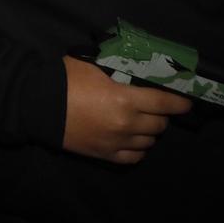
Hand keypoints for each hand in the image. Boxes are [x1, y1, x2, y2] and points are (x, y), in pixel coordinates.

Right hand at [62, 56, 191, 163]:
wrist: (37, 106)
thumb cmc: (65, 81)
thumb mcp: (92, 65)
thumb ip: (117, 67)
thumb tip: (134, 65)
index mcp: (125, 100)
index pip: (165, 103)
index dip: (180, 102)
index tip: (186, 102)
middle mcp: (127, 124)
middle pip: (160, 124)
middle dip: (162, 115)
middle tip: (155, 107)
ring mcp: (117, 142)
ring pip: (149, 141)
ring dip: (150, 131)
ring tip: (142, 122)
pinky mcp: (105, 155)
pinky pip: (134, 157)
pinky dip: (138, 149)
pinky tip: (133, 140)